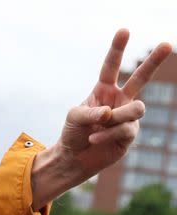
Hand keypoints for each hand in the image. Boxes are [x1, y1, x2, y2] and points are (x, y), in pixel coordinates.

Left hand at [31, 30, 172, 208]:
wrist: (74, 158)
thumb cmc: (73, 133)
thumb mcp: (74, 117)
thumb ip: (90, 112)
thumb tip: (110, 113)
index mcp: (104, 90)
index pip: (111, 67)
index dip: (117, 49)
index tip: (124, 31)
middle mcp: (119, 100)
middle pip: (141, 78)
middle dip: (154, 61)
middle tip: (167, 44)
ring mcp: (127, 117)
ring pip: (136, 108)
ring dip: (117, 116)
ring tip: (101, 123)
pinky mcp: (130, 135)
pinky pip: (126, 129)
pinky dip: (108, 133)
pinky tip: (94, 138)